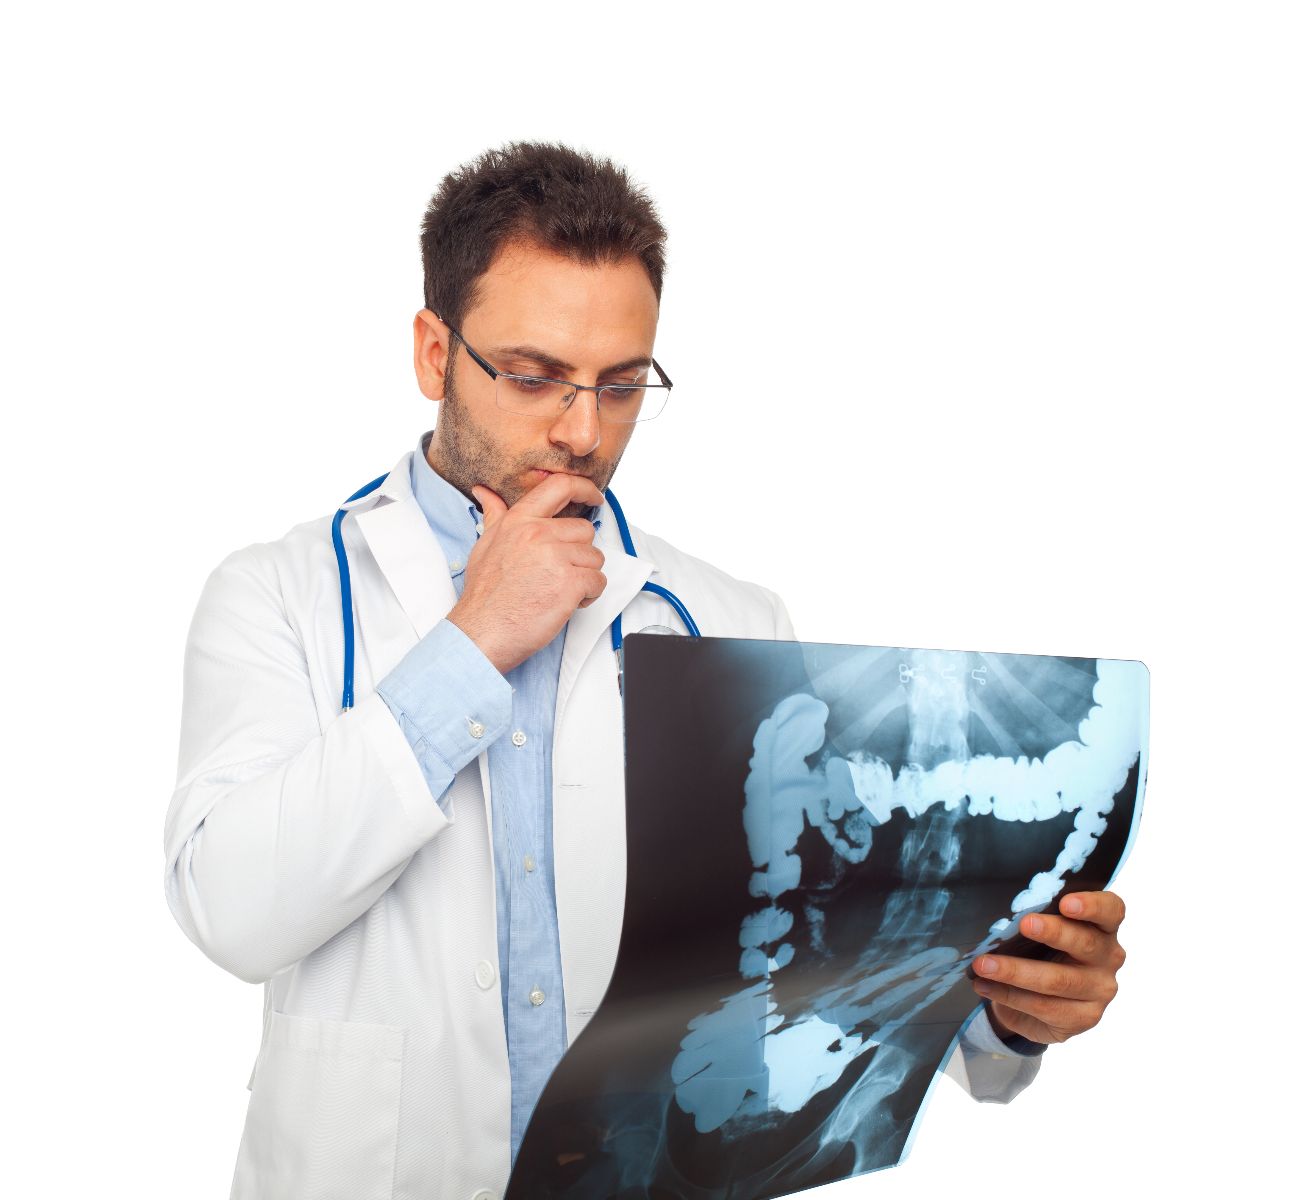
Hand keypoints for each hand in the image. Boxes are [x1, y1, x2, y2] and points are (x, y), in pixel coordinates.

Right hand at [447, 473, 606, 674]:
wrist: (483, 631)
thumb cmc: (485, 595)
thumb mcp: (485, 545)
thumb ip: (494, 516)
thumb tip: (485, 492)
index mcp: (519, 520)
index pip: (559, 487)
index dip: (584, 489)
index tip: (594, 497)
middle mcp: (538, 533)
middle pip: (584, 531)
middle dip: (578, 554)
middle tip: (557, 574)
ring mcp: (556, 557)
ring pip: (594, 558)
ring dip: (584, 576)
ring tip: (558, 590)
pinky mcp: (570, 583)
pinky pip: (598, 581)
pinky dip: (589, 595)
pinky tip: (566, 602)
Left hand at [971, 890, 1126, 1045]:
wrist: (1038, 1001)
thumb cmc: (1041, 951)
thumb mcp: (1041, 932)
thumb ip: (1036, 919)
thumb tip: (999, 913)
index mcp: (1103, 926)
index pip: (1110, 910)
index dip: (1092, 905)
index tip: (1066, 902)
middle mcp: (1108, 957)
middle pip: (1085, 942)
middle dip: (1053, 932)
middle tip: (1024, 924)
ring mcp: (1100, 990)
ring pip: (1058, 980)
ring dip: (1015, 971)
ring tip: (983, 965)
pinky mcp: (1084, 1018)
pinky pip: (1043, 1006)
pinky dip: (1008, 995)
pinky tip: (985, 987)